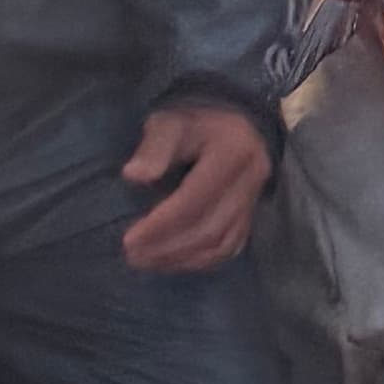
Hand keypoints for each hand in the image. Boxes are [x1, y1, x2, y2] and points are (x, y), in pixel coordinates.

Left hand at [121, 100, 273, 271]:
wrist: (233, 121)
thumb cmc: (194, 121)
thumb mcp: (170, 122)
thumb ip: (153, 148)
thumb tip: (133, 176)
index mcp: (232, 153)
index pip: (195, 200)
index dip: (162, 225)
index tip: (129, 240)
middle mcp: (250, 181)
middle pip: (210, 228)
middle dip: (169, 248)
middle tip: (133, 256)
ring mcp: (253, 201)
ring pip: (221, 244)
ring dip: (183, 259)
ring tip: (148, 262)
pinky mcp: (251, 216)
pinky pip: (230, 248)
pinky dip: (201, 261)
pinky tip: (174, 262)